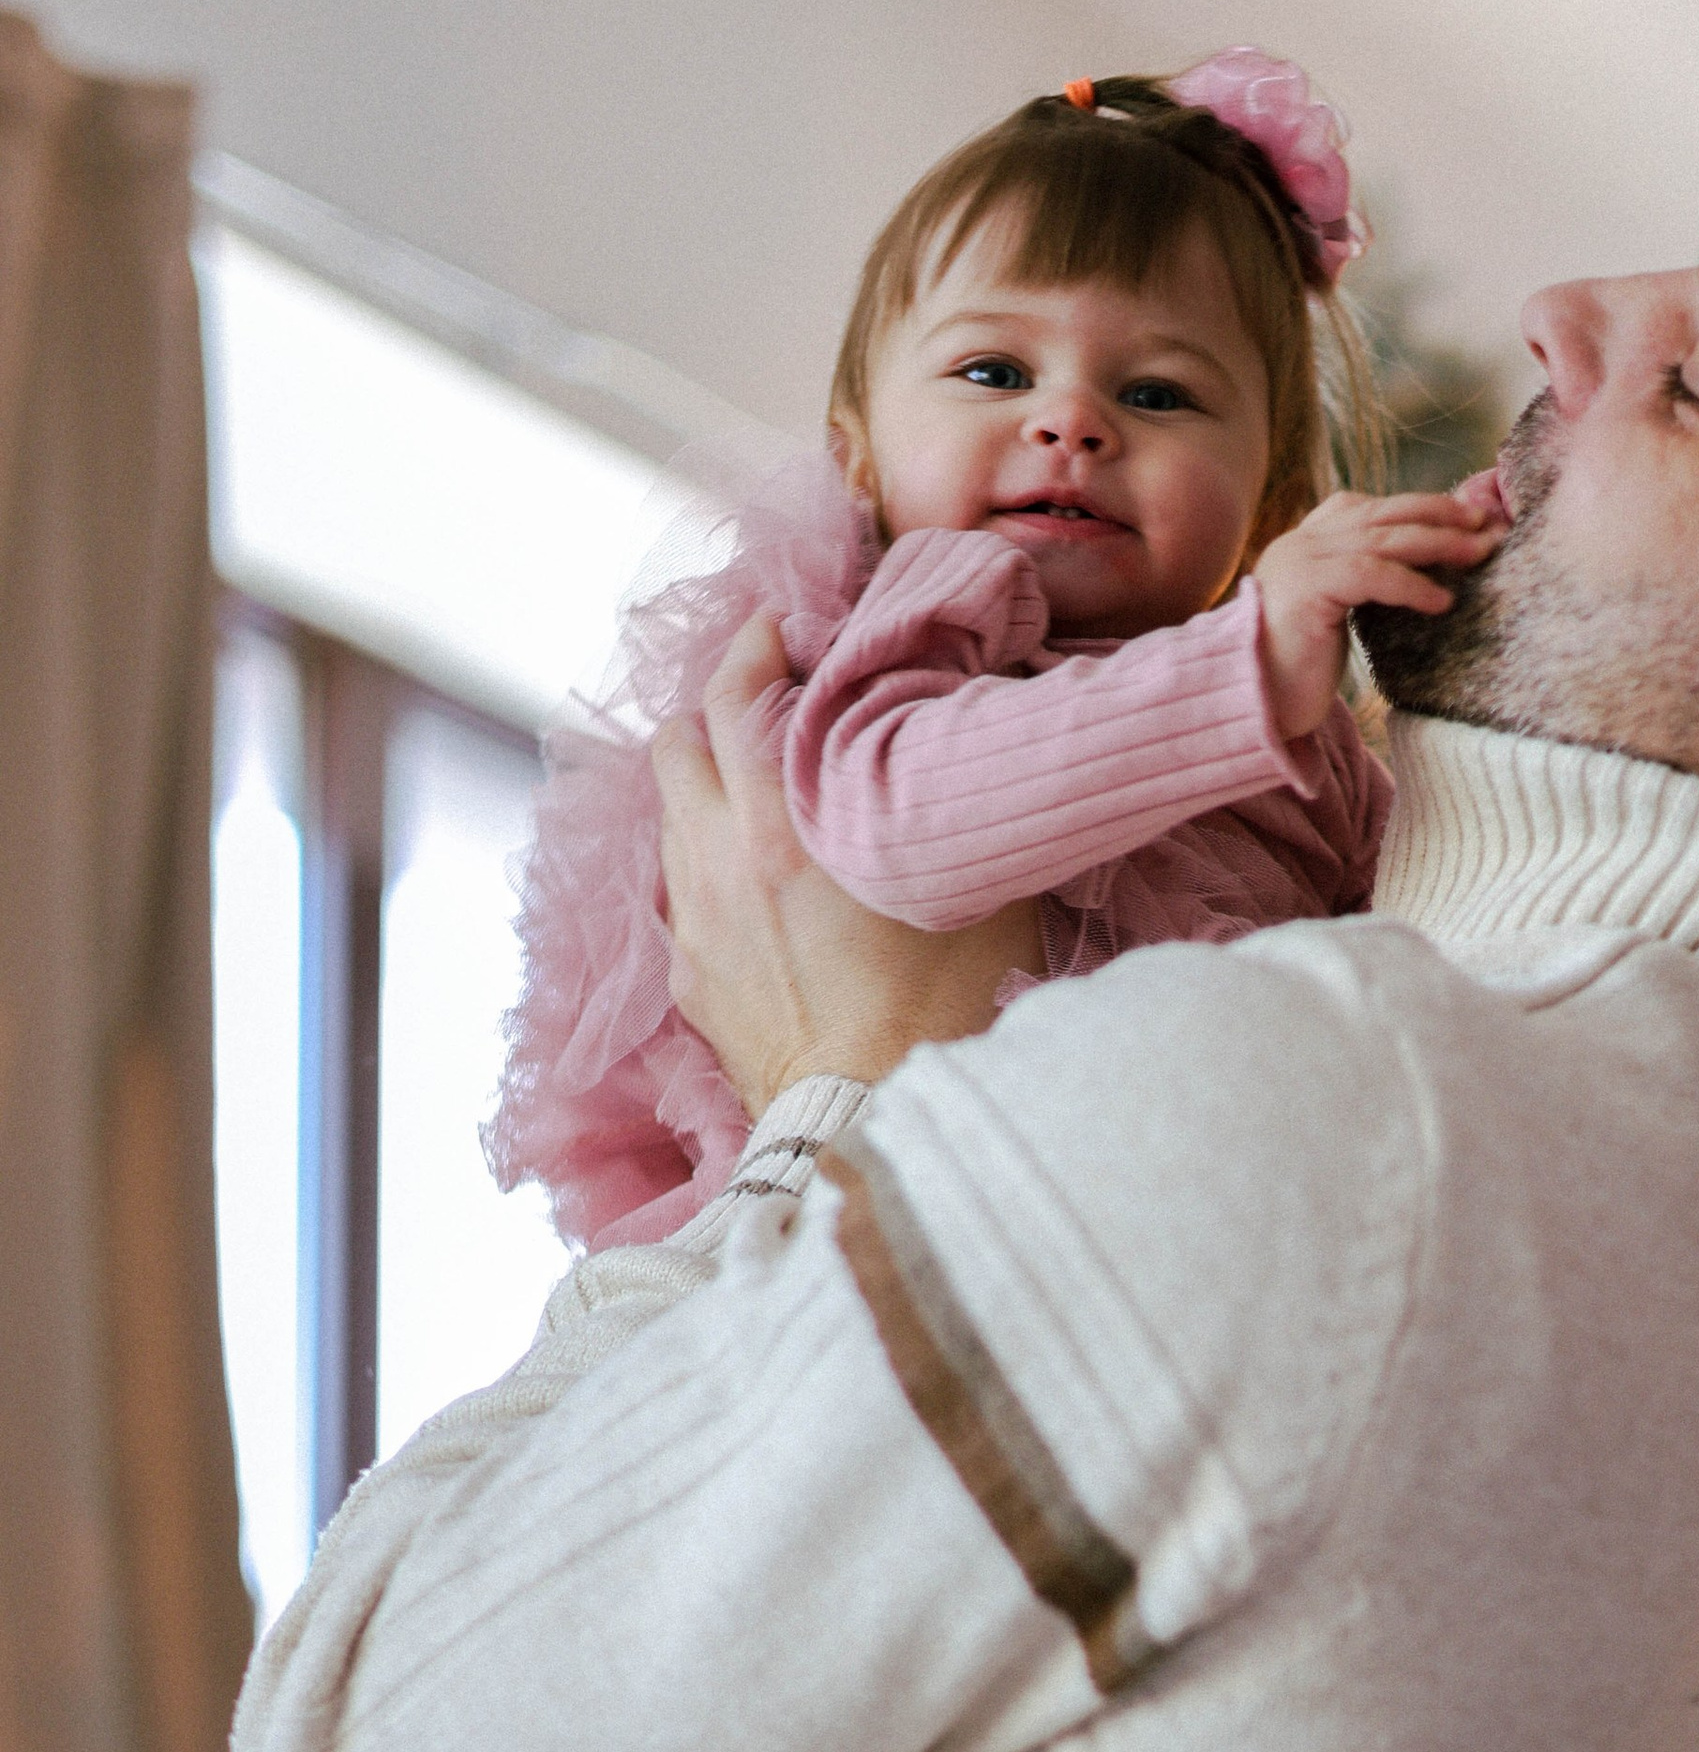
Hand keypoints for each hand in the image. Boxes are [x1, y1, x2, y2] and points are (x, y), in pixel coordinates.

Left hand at [655, 618, 1044, 1111]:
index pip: (734, 692)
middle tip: (766, 699)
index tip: (781, 628)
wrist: (880, 1123)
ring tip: (759, 788)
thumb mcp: (976, 884)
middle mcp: (718, 863)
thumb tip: (960, 734)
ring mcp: (696, 925)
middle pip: (677, 742)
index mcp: (780, 826)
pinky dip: (707, 863)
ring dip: (706, 786)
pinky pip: (682, 892)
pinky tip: (754, 881)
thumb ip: (950, 799)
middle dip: (714, 708)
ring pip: (669, 815)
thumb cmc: (945, 1010)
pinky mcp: (692, 982)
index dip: (755, 645)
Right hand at [1253, 484, 1507, 741]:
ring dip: (1439, 543)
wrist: (1248, 706)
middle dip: (1440, 514)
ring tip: (1480, 553)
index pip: (1369, 508)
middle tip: (1486, 522)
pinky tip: (1442, 600)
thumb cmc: (1294, 675)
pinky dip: (1412, 584)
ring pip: (1383, 537)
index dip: (1419, 508)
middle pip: (1383, 513)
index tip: (1464, 518)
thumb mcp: (1334, 616)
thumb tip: (1421, 576)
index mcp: (1306, 543)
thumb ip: (1362, 587)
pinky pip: (1372, 574)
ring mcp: (1301, 559)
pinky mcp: (1307, 587)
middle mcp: (1302, 541)